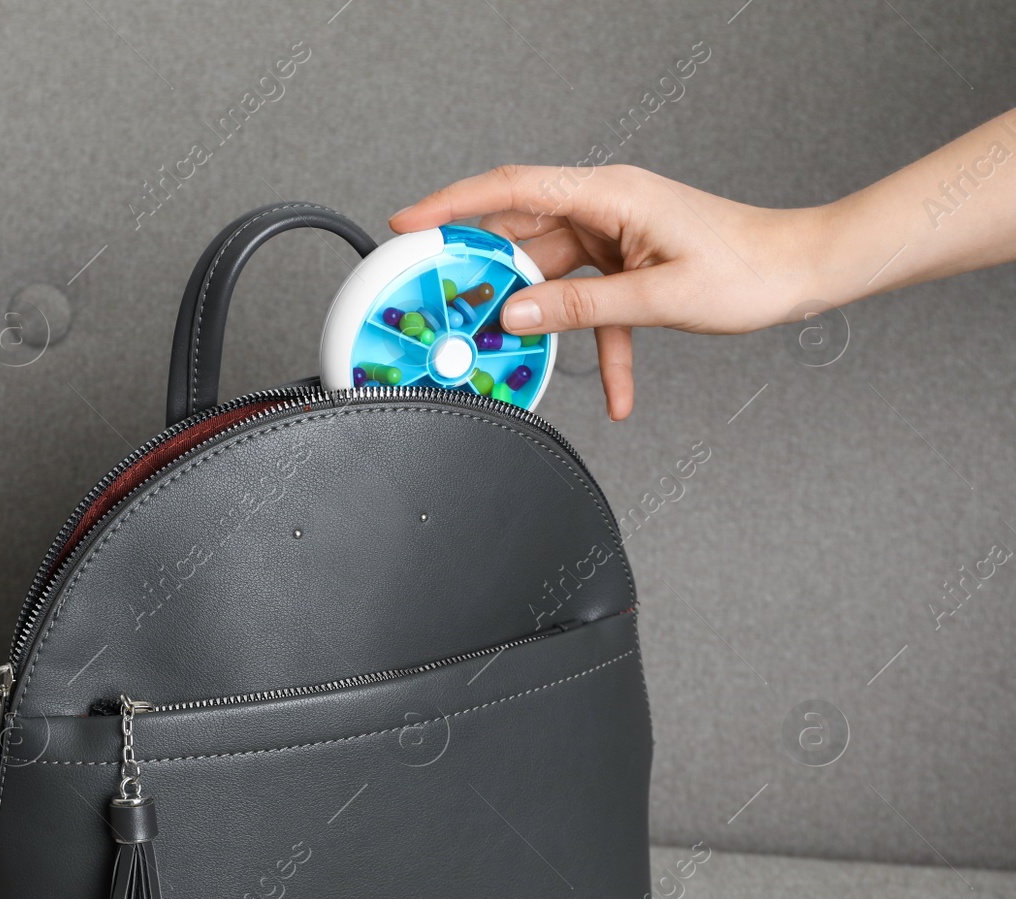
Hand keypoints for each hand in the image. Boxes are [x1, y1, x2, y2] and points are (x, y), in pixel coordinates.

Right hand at [389, 164, 829, 419]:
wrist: (804, 272)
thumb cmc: (750, 270)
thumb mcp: (656, 299)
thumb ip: (578, 308)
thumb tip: (515, 313)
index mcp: (609, 194)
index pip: (512, 190)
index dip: (452, 204)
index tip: (408, 221)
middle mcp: (606, 207)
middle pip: (522, 237)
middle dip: (483, 275)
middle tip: (443, 305)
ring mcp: (616, 236)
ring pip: (551, 277)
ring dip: (536, 321)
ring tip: (508, 355)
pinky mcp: (629, 265)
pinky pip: (592, 304)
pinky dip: (596, 345)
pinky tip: (610, 393)